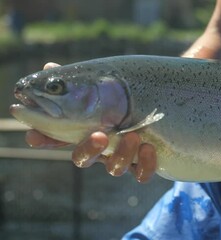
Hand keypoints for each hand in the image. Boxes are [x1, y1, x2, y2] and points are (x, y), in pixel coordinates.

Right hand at [25, 63, 156, 182]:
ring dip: (122, 155)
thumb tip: (50, 65)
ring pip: (114, 168)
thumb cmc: (124, 98)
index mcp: (86, 129)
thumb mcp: (102, 86)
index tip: (34, 136)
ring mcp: (122, 157)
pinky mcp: (144, 164)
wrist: (159, 108)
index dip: (46, 138)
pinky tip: (149, 148)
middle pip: (83, 159)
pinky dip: (145, 164)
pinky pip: (142, 174)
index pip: (59, 137)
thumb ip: (78, 81)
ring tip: (133, 136)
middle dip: (88, 149)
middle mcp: (102, 147)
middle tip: (99, 135)